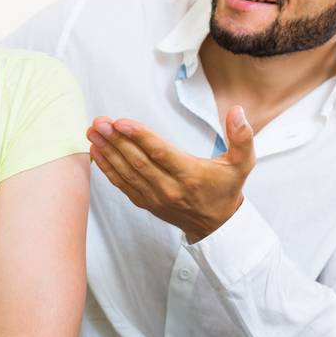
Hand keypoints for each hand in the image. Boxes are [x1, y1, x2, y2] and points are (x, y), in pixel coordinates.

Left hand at [87, 106, 255, 242]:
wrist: (216, 225)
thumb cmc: (226, 189)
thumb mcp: (243, 163)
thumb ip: (242, 137)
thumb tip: (237, 111)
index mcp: (191, 175)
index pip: (161, 153)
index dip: (140, 136)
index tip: (121, 122)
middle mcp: (170, 188)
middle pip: (138, 161)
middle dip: (116, 140)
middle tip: (100, 122)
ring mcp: (155, 197)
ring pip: (127, 172)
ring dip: (107, 151)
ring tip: (92, 132)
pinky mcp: (145, 202)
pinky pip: (122, 184)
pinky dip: (107, 168)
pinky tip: (96, 151)